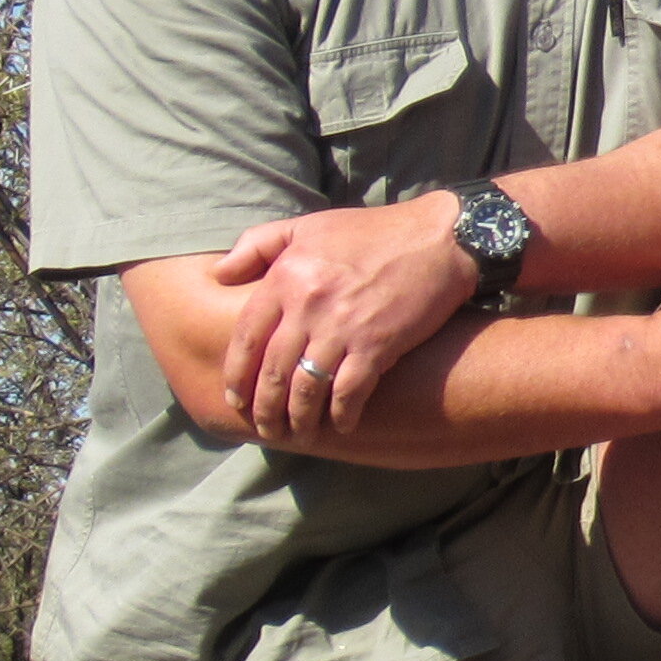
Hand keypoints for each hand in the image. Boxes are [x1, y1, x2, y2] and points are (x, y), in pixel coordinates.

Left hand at [216, 195, 481, 445]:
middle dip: (264, 407)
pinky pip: (349, 391)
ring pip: (306, 388)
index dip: (236, 374)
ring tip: (295, 434)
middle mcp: (308, 306)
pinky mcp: (379, 344)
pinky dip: (342, 414)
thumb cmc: (375, 231)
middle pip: (273, 371)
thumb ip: (257, 244)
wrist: (442, 237)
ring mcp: (343, 328)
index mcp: (286, 277)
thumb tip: (218, 273)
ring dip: (297, 418)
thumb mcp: (308, 225)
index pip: (246, 337)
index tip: (235, 397)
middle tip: (264, 427)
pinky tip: (340, 426)